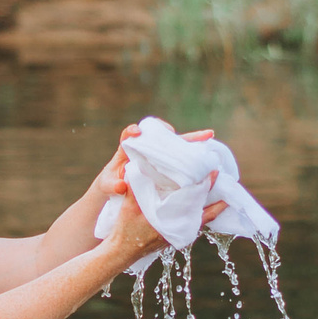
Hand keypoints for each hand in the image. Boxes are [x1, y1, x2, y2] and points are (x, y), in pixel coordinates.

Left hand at [90, 122, 217, 202]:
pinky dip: (194, 150)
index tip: (137, 132)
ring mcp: (157, 152)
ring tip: (208, 135)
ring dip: (191, 138)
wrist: (117, 188)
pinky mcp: (166, 160)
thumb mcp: (108, 186)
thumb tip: (122, 185)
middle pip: (157, 133)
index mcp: (126, 148)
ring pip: (174, 141)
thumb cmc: (111, 184)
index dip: (132, 131)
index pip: (128, 134)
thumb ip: (113, 185)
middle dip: (168, 131)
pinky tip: (209, 150)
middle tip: (173, 133)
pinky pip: (181, 152)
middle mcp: (144, 146)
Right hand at [99, 180, 226, 265]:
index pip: (198, 201)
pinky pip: (194, 219)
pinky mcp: (176, 233)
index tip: (215, 171)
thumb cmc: (125, 230)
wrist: (121, 252)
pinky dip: (199, 208)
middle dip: (216, 194)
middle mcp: (181, 229)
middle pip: (208, 211)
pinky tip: (198, 198)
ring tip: (215, 185)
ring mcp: (180, 233)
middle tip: (222, 176)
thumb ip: (137, 186)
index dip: (208, 186)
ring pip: (202, 216)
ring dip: (209, 202)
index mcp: (174, 222)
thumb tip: (141, 165)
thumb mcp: (130, 205)